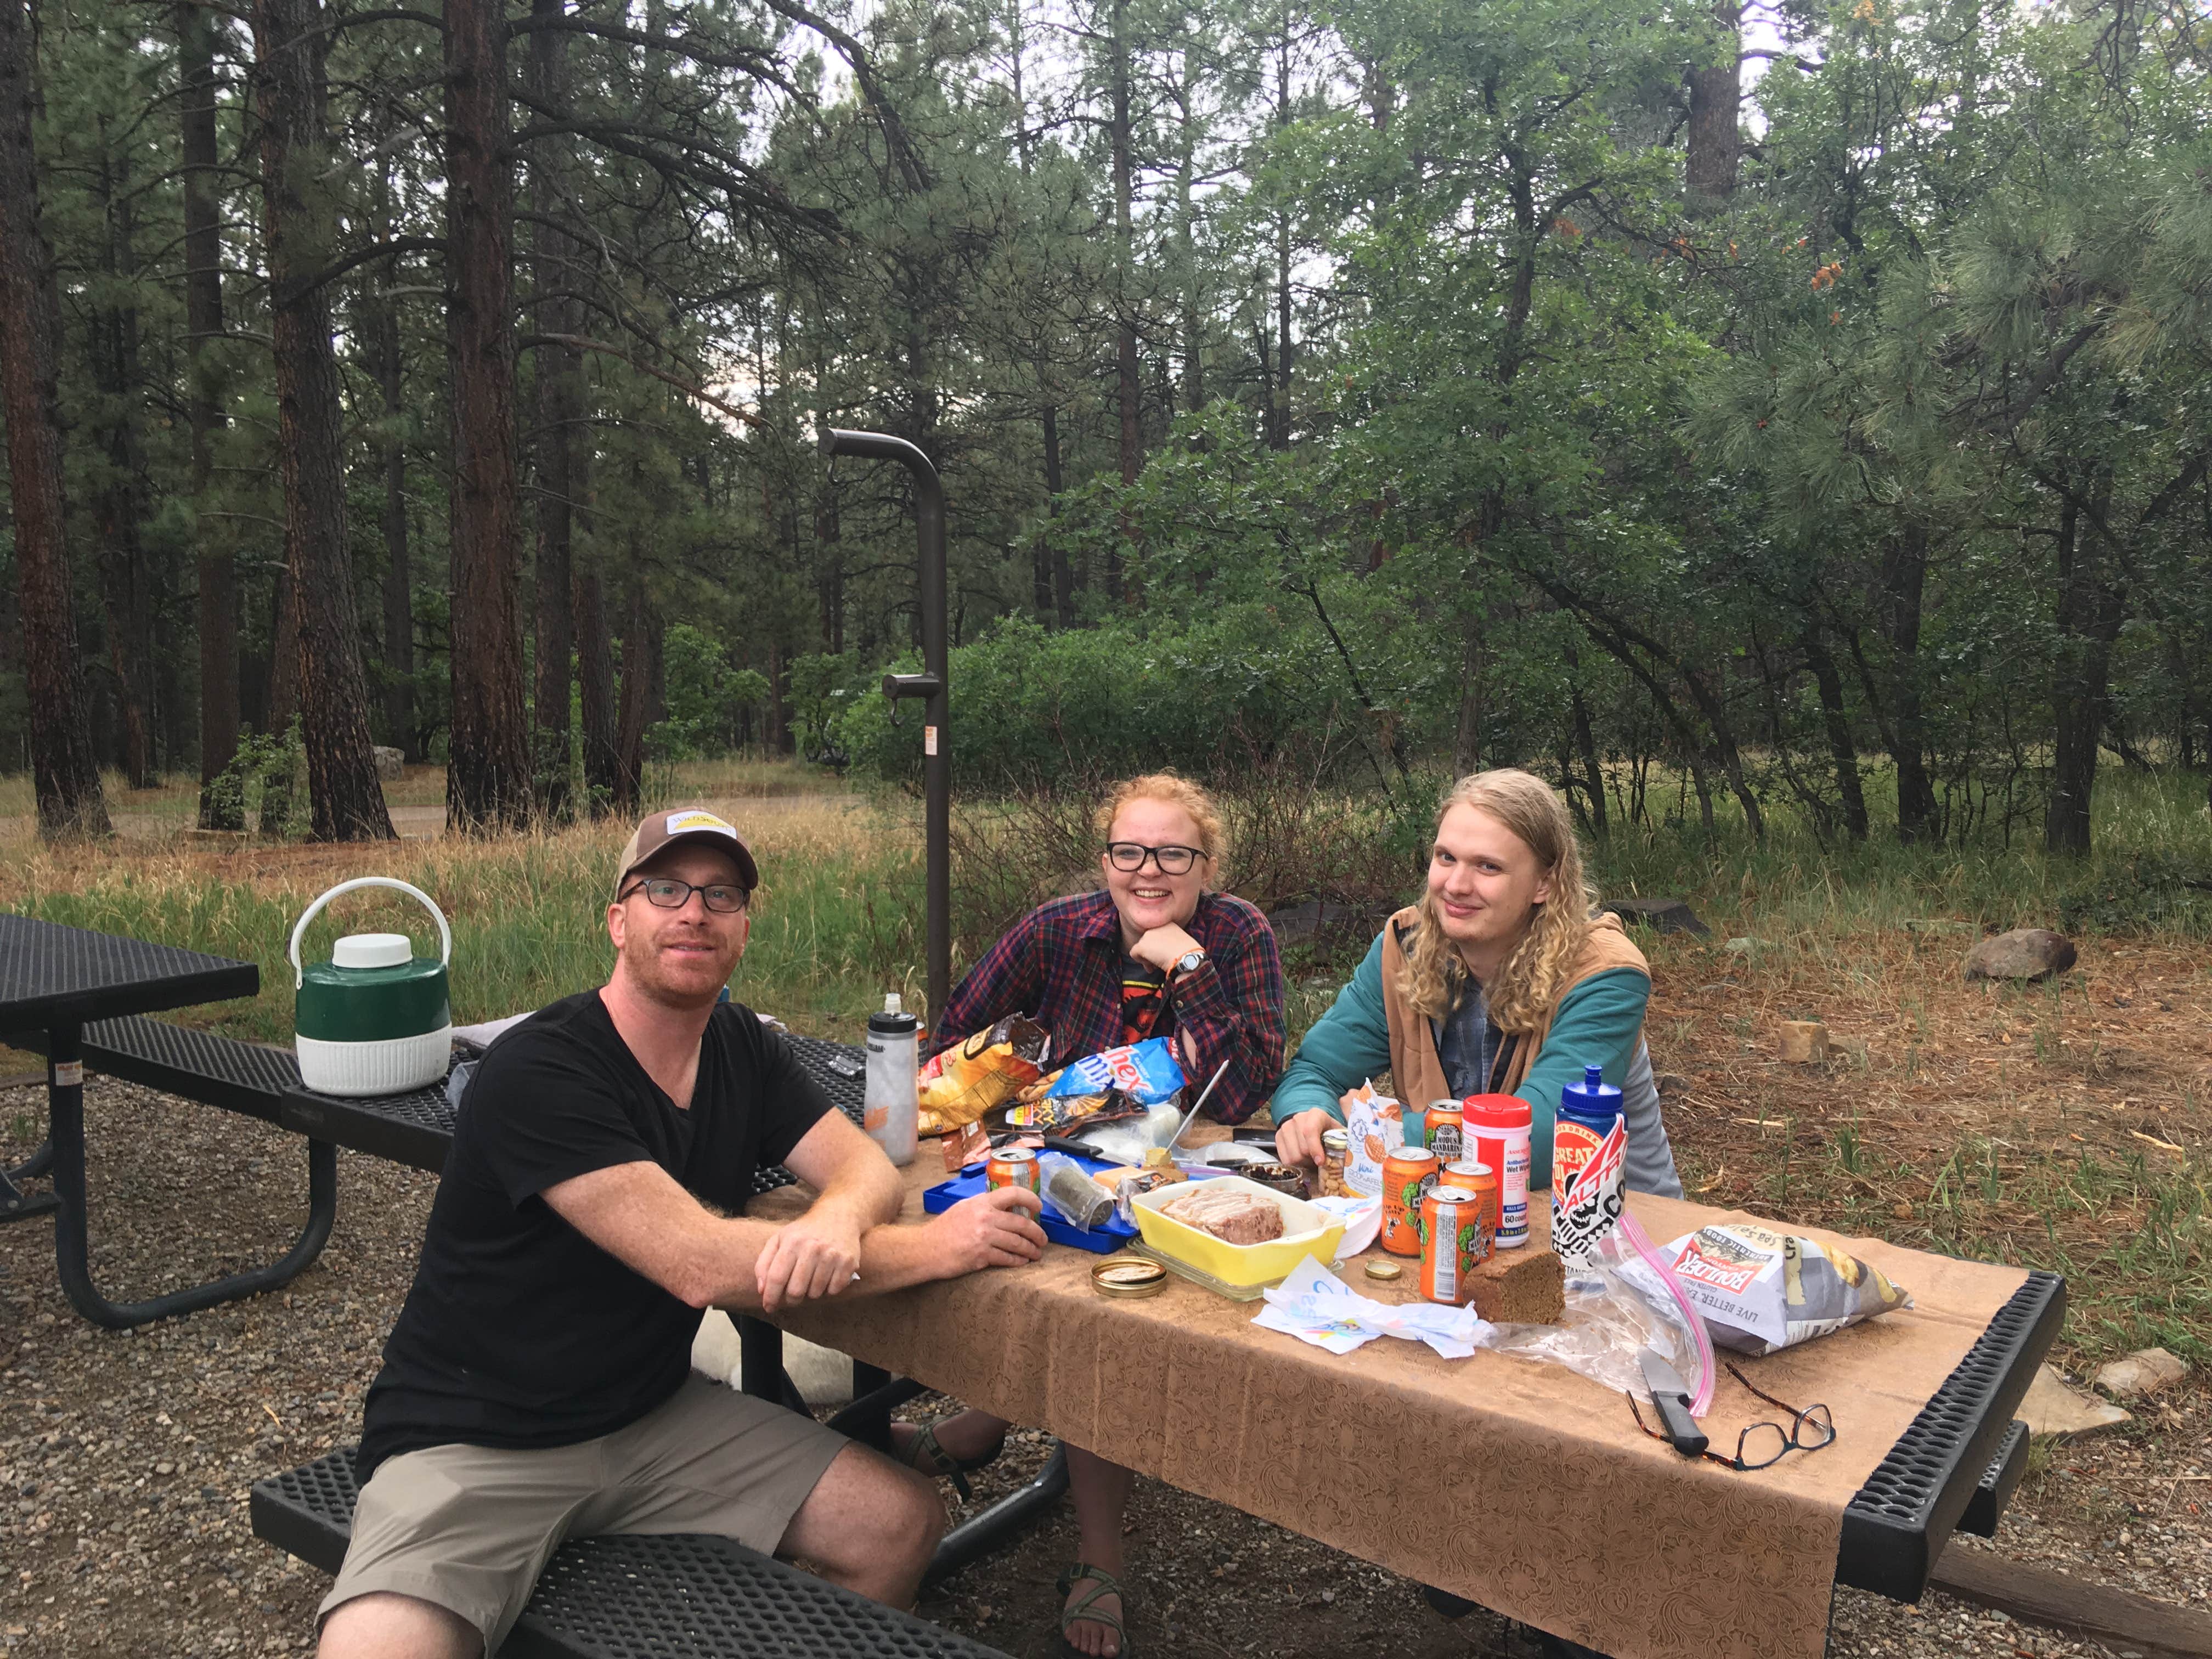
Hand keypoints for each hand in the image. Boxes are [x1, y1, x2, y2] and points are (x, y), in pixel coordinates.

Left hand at [755, 1203, 863, 1313]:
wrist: (839, 1215)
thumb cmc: (805, 1232)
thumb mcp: (780, 1239)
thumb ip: (764, 1263)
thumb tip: (762, 1290)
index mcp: (792, 1242)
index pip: (776, 1277)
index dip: (770, 1297)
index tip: (769, 1307)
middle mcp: (812, 1248)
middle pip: (796, 1291)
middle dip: (791, 1299)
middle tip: (792, 1295)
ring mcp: (832, 1255)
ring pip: (815, 1293)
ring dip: (811, 1292)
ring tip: (811, 1279)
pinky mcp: (848, 1262)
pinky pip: (833, 1291)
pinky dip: (828, 1289)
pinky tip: (826, 1276)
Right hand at [925, 1186, 1047, 1274]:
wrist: (926, 1249)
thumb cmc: (943, 1229)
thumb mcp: (963, 1208)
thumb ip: (984, 1206)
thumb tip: (1005, 1208)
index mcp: (981, 1202)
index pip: (1013, 1194)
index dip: (1030, 1199)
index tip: (1039, 1207)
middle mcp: (985, 1218)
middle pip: (1022, 1224)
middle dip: (1037, 1233)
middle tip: (1043, 1239)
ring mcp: (984, 1238)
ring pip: (1017, 1243)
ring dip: (1031, 1250)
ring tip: (1036, 1253)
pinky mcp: (981, 1256)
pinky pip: (1007, 1258)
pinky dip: (1018, 1261)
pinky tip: (1022, 1262)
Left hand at [1129, 923, 1201, 975]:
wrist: (1188, 958)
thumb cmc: (1188, 954)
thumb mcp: (1180, 942)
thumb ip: (1167, 942)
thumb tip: (1157, 952)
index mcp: (1168, 924)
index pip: (1156, 935)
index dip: (1159, 946)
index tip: (1165, 954)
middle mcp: (1156, 926)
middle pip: (1147, 941)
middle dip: (1151, 952)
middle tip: (1159, 961)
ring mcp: (1148, 935)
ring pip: (1140, 947)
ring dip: (1147, 957)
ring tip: (1156, 965)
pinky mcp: (1142, 945)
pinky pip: (1134, 954)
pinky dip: (1141, 961)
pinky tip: (1152, 966)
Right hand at [1275, 1108, 1339, 1169]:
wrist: (1311, 1121)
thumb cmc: (1328, 1130)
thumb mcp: (1339, 1132)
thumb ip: (1344, 1142)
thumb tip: (1349, 1158)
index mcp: (1315, 1115)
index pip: (1310, 1131)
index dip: (1315, 1148)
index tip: (1321, 1162)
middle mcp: (1298, 1118)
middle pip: (1302, 1148)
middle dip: (1312, 1160)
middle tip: (1319, 1162)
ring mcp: (1286, 1127)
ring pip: (1292, 1156)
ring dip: (1303, 1164)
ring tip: (1310, 1160)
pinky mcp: (1278, 1136)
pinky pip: (1284, 1159)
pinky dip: (1294, 1164)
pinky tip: (1301, 1160)